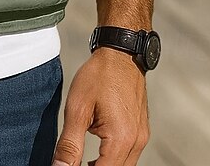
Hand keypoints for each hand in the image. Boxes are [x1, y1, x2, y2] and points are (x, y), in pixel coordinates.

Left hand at [52, 47, 149, 165]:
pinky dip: (112, 159)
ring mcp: (142, 137)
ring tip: (83, 160)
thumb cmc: (99, 76)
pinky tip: (97, 152)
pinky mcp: (141, 131)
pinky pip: (128, 156)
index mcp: (121, 139)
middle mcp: (136, 142)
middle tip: (73, 162)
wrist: (120, 53)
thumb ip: (69, 143)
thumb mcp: (77, 108)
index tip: (68, 165)